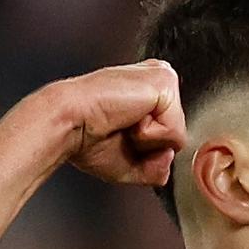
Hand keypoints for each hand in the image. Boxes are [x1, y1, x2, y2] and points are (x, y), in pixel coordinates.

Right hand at [44, 59, 185, 185]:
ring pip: (178, 135)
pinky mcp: (165, 82)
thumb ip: (156, 169)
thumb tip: (169, 157)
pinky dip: (150, 135)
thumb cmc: (87, 138)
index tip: (119, 135)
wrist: (70, 123)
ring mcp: (162, 79)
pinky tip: (128, 118)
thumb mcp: (128, 165)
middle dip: (149, 147)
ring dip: (148, 141)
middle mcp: (157, 81)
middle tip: (120, 129)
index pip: (170, 135)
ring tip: (123, 122)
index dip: (148, 149)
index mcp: (148, 93)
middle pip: (176, 136)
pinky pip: (174, 131)